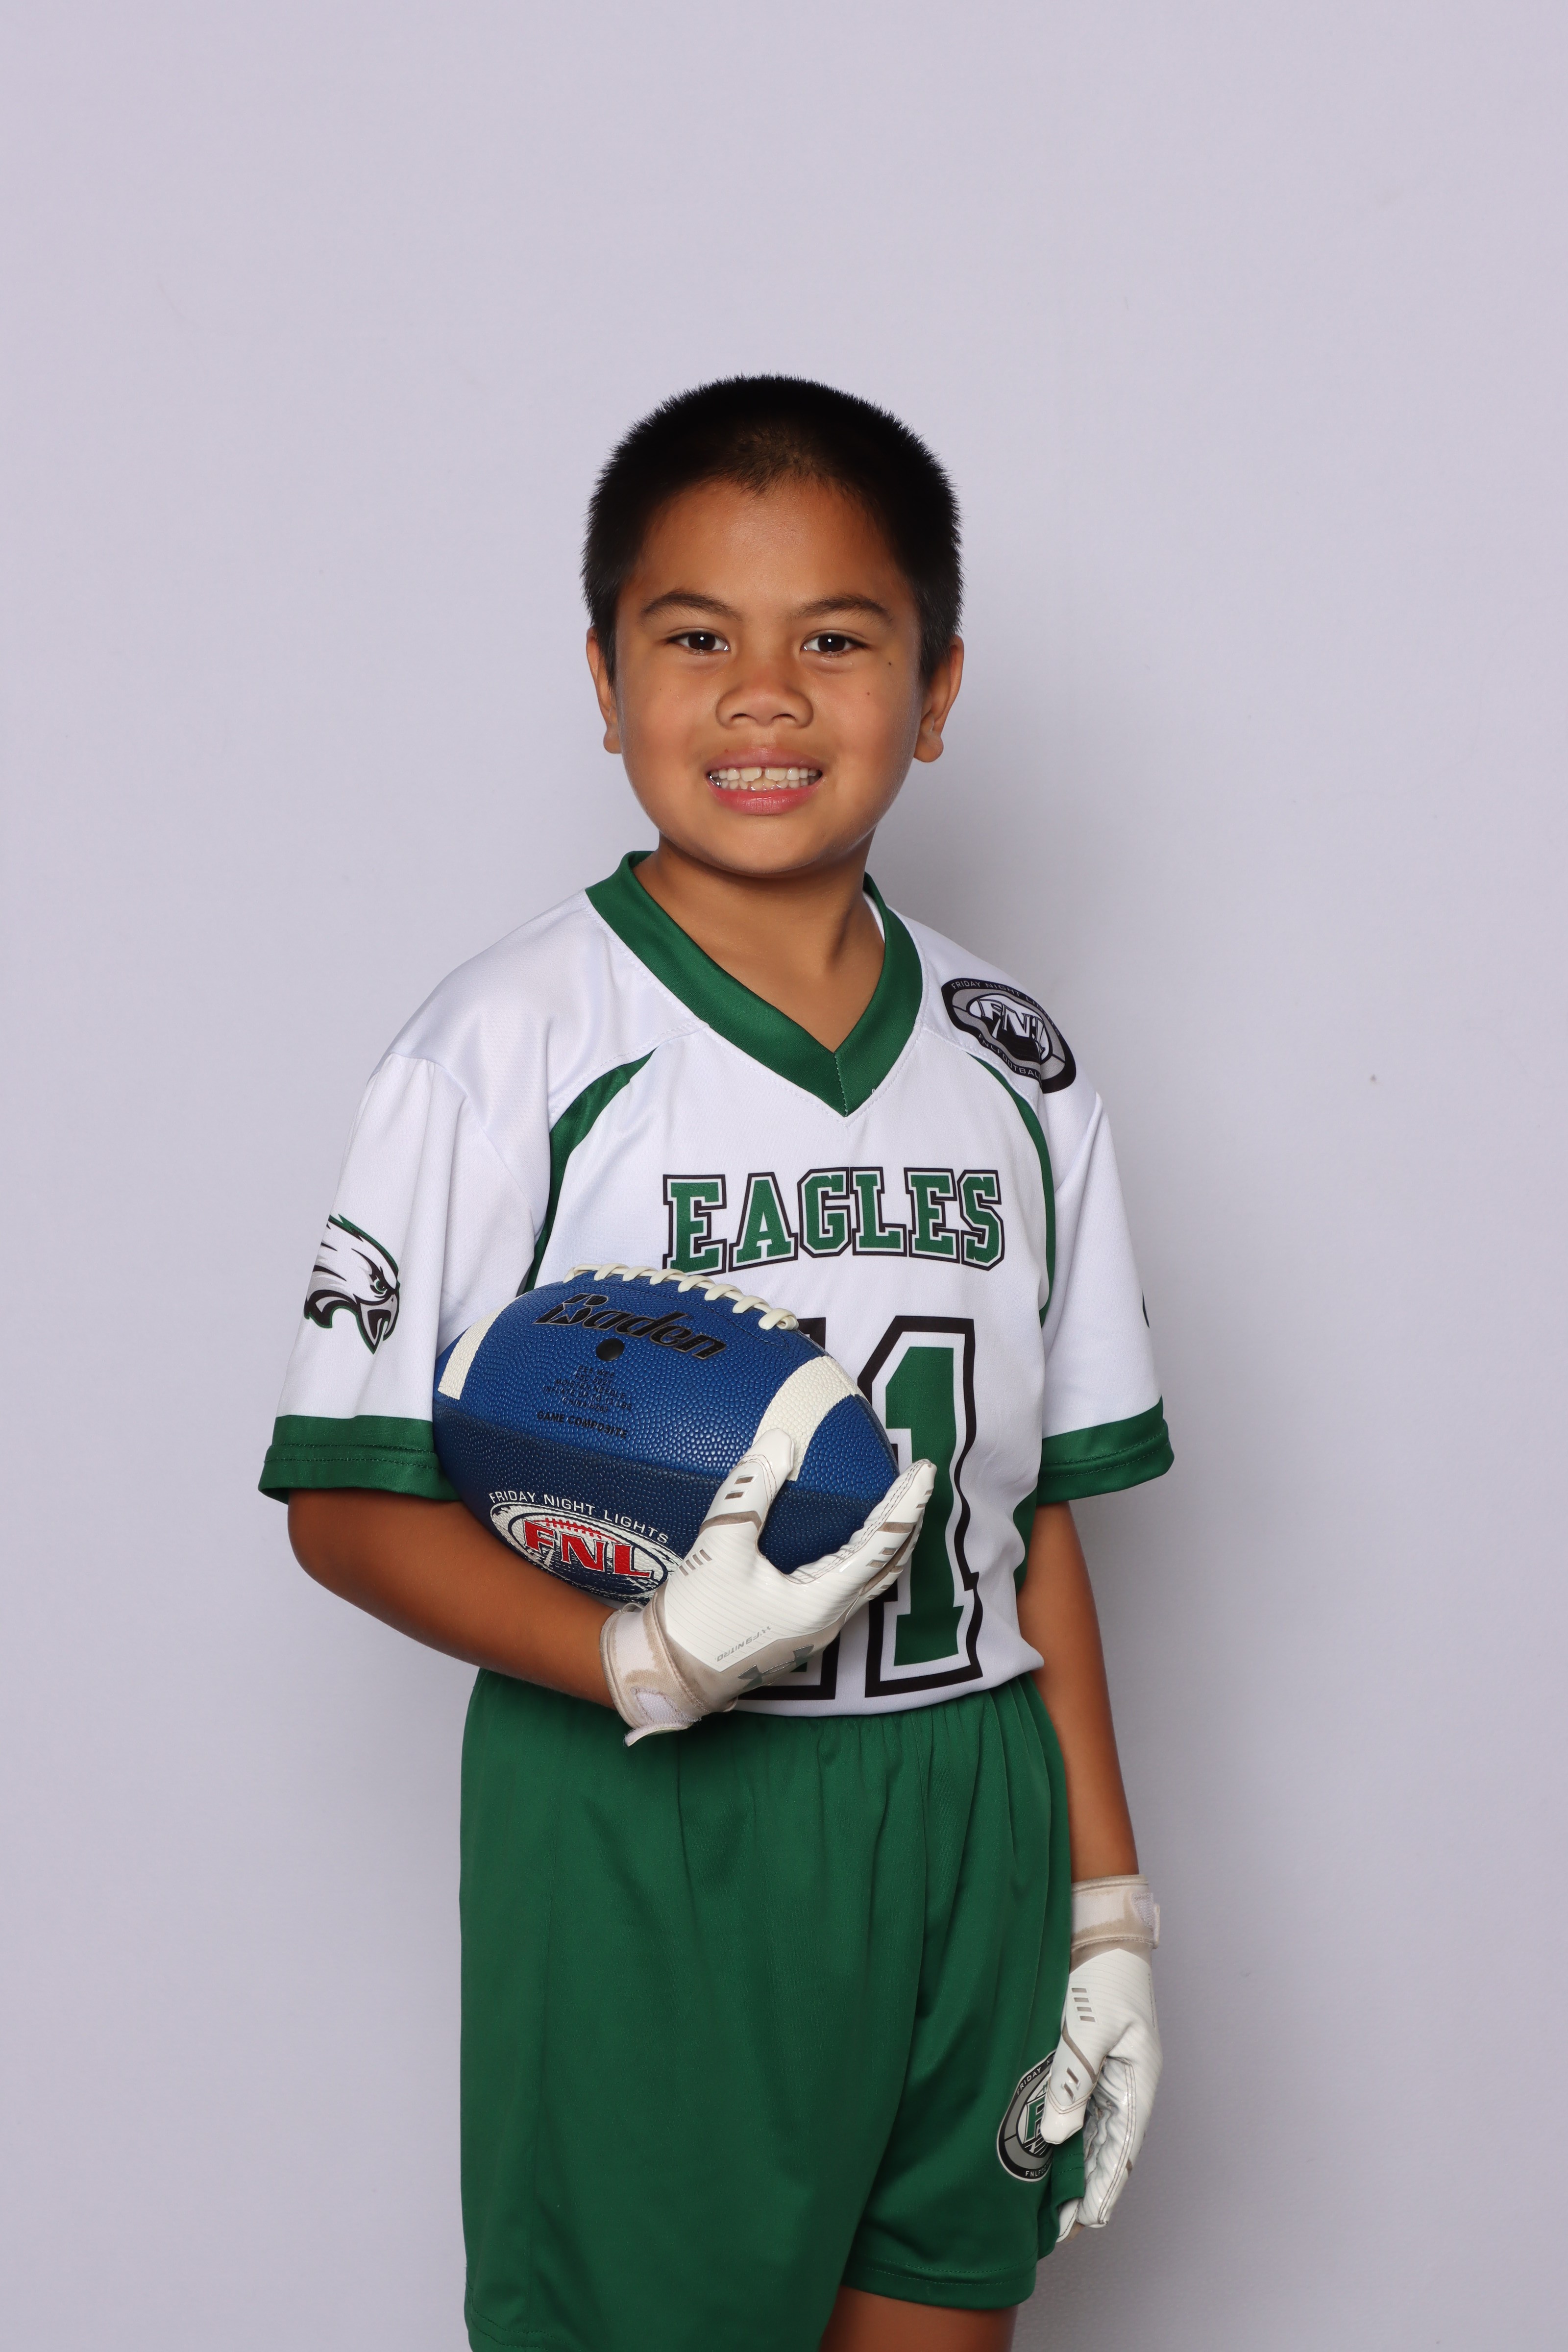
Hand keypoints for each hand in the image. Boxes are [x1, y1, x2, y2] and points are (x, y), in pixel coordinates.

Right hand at [601, 1427, 933, 1741]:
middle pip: (890, 1565)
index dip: (907, 1504)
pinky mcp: (800, 1632)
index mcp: (822, 1601)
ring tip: (894, 1506)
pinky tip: (848, 1541)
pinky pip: (848, 1589)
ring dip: (889, 1543)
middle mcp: (830, 1620)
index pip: (882, 1543)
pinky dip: (863, 1559)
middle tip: (917, 1481)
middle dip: (908, 1522)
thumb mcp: (720, 1547)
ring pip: (872, 1581)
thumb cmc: (696, 1619)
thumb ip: (750, 1492)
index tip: (925, 1470)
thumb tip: (779, 1442)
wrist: (668, 1676)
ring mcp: (817, 1631)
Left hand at [1043, 1875, 1161, 2235]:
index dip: (1103, 2189)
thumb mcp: (1088, 2028)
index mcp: (1139, 2080)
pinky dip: (1064, 2133)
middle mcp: (1127, 2084)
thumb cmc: (1104, 1974)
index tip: (1084, 2223)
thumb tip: (1054, 2135)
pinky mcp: (1088, 2059)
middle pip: (1108, 2149)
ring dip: (1074, 2166)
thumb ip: (1072, 2080)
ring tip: (1048, 2205)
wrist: (1098, 1928)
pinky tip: (1044, 2154)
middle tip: (1059, 2230)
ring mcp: (1109, 2073)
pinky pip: (1078, 2106)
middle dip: (1087, 2190)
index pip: (1122, 2150)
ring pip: (1091, 2132)